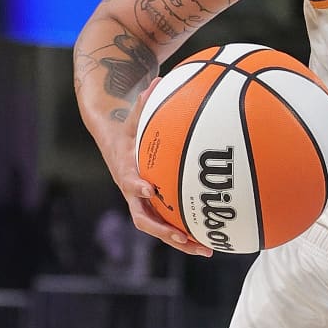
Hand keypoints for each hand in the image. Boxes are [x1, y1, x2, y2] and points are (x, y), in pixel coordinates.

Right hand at [96, 78, 212, 257]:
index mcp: (125, 170)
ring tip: (207, 249)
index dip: (137, 186)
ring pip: (160, 228)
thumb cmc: (128, 125)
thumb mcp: (134, 113)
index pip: (128, 181)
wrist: (113, 139)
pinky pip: (172, 222)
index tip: (150, 189)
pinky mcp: (155, 206)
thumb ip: (145, 100)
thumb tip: (158, 78)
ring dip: (181, 241)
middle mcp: (133, 192)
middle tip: (186, 239)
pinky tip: (215, 236)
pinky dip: (189, 231)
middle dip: (166, 232)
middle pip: (145, 219)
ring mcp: (144, 202)